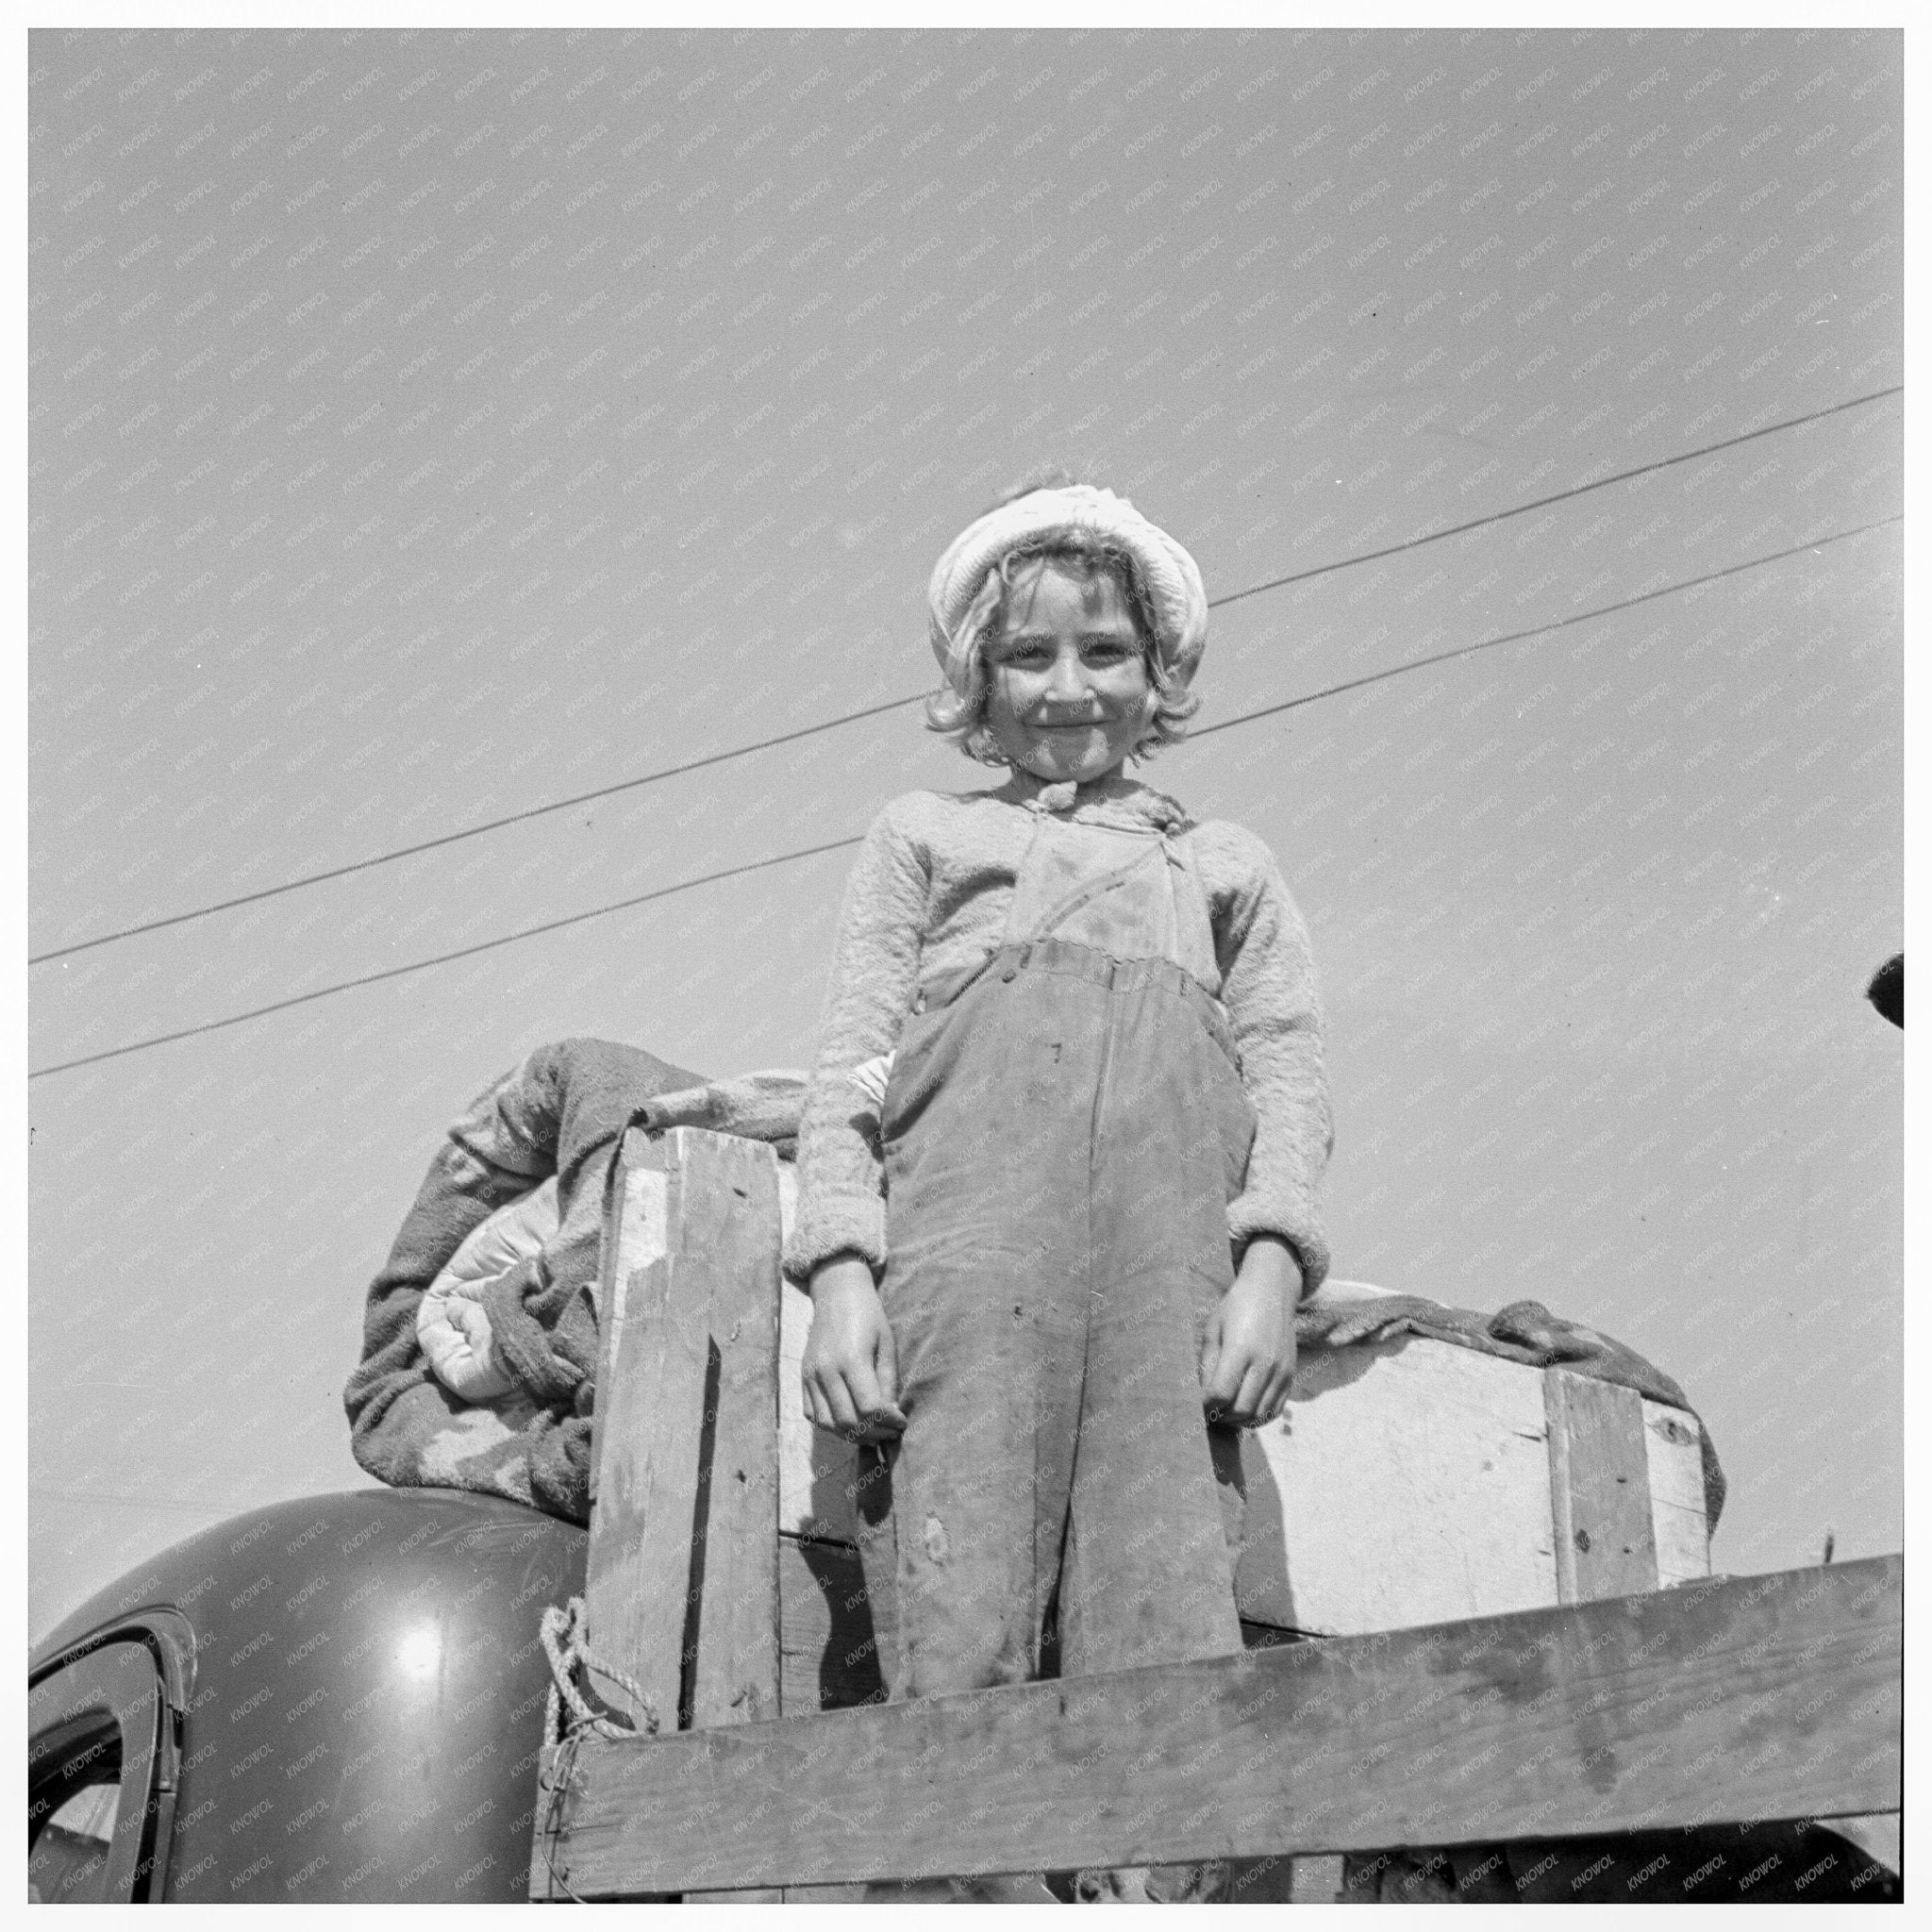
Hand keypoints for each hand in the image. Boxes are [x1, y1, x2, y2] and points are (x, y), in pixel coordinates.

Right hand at [801, 1255, 905, 1442]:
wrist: (837, 1294)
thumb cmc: (869, 1317)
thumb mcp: (886, 1345)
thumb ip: (888, 1382)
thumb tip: (890, 1416)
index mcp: (851, 1358)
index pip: (869, 1407)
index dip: (888, 1422)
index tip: (901, 1423)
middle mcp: (826, 1370)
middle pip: (848, 1421)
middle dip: (873, 1434)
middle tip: (890, 1432)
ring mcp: (810, 1375)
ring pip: (828, 1423)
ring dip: (852, 1435)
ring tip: (872, 1432)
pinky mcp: (803, 1377)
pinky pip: (812, 1414)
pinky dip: (831, 1426)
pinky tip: (850, 1422)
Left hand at [1199, 1236, 1301, 1428]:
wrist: (1272, 1292)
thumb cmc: (1235, 1309)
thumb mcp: (1213, 1330)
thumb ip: (1207, 1365)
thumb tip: (1203, 1398)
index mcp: (1241, 1348)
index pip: (1221, 1393)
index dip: (1207, 1406)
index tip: (1199, 1404)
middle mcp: (1265, 1362)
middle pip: (1241, 1409)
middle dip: (1221, 1417)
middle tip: (1210, 1412)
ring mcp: (1281, 1371)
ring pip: (1258, 1415)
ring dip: (1238, 1421)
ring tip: (1225, 1413)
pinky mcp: (1290, 1375)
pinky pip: (1274, 1410)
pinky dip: (1257, 1418)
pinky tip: (1244, 1410)